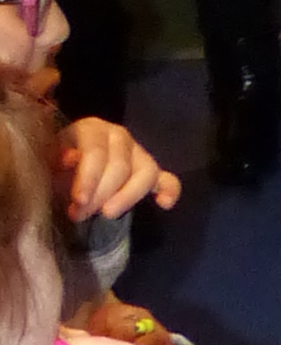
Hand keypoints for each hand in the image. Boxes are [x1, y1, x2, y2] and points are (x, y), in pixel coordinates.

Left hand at [57, 115, 177, 225]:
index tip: (78, 202)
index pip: (97, 152)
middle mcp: (119, 136)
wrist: (60, 169)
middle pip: (121, 166)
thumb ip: (54, 158)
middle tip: (79, 215)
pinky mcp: (148, 172)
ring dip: (128, 196)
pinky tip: (164, 204)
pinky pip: (167, 179)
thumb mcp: (46, 160)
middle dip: (100, 195)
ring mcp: (138, 153)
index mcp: (92, 129)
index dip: (89, 179)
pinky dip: (169, 190)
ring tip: (108, 214)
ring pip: (146, 172)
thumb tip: (70, 158)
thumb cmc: (52, 165)